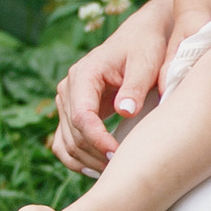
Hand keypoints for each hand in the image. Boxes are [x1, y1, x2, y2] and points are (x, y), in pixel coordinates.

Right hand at [49, 0, 172, 176]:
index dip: (97, 139)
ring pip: (67, 142)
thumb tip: (126, 111)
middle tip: (123, 169)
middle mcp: (69, 87)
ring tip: (113, 173)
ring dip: (86, 161)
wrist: (139, 37)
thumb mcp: (146, 62)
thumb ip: (135, 87)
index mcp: (84, 74)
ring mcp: (68, 101)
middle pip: (73, 133)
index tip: (118, 155)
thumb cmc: (145, 47)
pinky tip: (97, 170)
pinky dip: (77, 159)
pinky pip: (65, 142)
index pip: (81, 115)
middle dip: (95, 154)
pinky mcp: (73, 111)